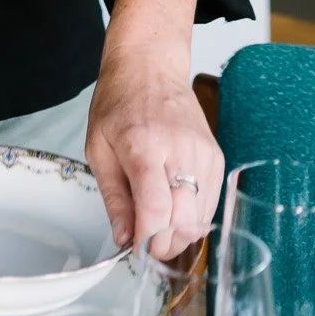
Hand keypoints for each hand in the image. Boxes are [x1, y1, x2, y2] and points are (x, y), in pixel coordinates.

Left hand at [84, 0, 221, 260]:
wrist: (150, 67)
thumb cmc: (119, 102)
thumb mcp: (98, 147)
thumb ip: (113, 196)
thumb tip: (124, 237)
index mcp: (143, 145)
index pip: (155, 208)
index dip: (147, 239)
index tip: (136, 248)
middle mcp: (178, 149)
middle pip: (182, 219)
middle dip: (164, 243)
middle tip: (146, 243)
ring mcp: (202, 153)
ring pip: (200, 217)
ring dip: (180, 234)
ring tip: (159, 226)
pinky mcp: (216, 156)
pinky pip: (211, 203)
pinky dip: (194, 217)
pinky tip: (175, 209)